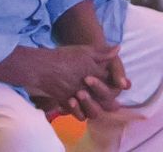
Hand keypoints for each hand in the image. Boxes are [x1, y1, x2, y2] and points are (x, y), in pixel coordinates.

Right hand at [0, 44, 123, 114]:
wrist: (42, 67)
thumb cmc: (63, 57)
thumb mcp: (84, 50)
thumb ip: (102, 52)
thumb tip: (118, 49)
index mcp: (94, 72)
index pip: (112, 82)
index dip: (118, 84)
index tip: (121, 86)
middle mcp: (87, 86)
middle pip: (105, 98)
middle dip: (110, 101)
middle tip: (115, 104)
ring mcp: (77, 95)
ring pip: (93, 110)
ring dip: (96, 108)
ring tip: (98, 107)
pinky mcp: (68, 102)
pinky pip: (79, 114)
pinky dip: (81, 113)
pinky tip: (82, 110)